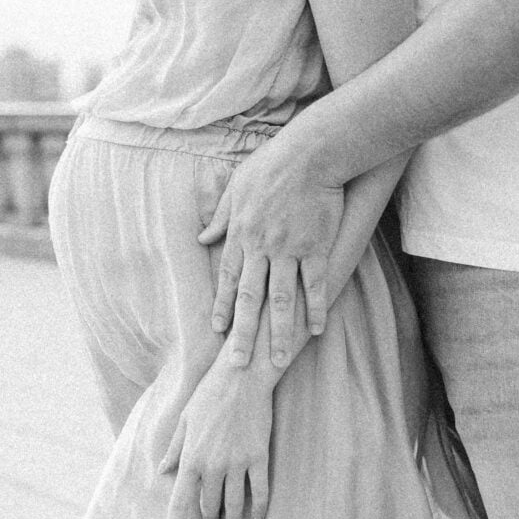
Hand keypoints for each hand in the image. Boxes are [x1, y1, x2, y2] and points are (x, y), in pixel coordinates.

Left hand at [159, 359, 272, 518]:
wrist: (241, 374)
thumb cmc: (210, 393)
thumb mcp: (185, 418)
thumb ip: (174, 448)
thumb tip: (162, 471)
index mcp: (190, 457)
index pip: (180, 503)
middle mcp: (212, 465)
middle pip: (210, 505)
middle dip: (209, 518)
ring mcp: (236, 462)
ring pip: (235, 505)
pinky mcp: (258, 456)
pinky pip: (260, 492)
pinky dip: (260, 509)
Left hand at [199, 135, 343, 368]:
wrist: (309, 153)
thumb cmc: (272, 164)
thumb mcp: (237, 186)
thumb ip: (222, 217)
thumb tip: (202, 238)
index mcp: (241, 233)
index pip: (229, 278)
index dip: (223, 306)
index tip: (219, 331)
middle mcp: (262, 247)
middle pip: (251, 298)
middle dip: (244, 333)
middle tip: (239, 364)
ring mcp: (290, 249)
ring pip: (282, 299)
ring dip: (280, 332)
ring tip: (280, 360)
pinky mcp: (316, 247)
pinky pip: (315, 284)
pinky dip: (315, 308)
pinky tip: (315, 330)